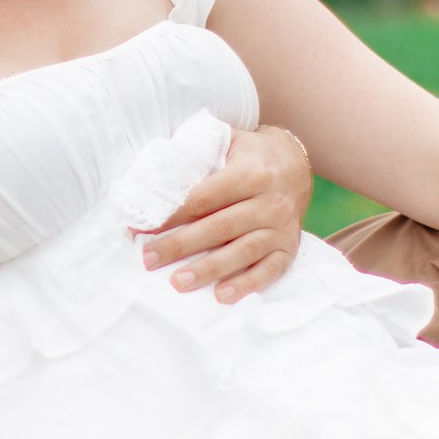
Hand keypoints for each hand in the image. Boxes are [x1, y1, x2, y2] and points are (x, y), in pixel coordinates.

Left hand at [140, 125, 311, 302]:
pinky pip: (270, 270)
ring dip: (208, 270)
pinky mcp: (289, 247)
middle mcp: (270, 201)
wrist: (296, 164)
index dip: (171, 215)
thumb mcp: (228, 142)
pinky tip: (222, 296)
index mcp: (251, 173)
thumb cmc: (249, 156)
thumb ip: (197, 156)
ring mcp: (282, 227)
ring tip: (178, 283)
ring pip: (242, 251)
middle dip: (180, 245)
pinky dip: (247, 285)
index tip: (142, 228)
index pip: (203, 198)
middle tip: (149, 259)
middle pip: (219, 227)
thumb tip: (155, 181)